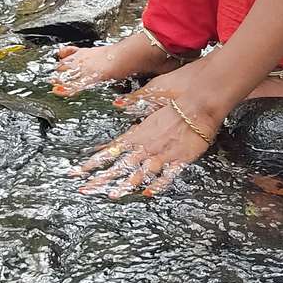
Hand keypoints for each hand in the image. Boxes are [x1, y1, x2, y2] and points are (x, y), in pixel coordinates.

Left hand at [70, 59, 230, 197]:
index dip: (94, 161)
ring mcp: (163, 152)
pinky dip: (158, 185)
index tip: (78, 170)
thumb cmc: (179, 88)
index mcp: (139, 130)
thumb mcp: (151, 91)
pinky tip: (148, 194)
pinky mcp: (182, 157)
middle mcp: (147, 144)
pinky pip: (168, 175)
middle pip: (120, 165)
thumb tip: (118, 104)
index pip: (111, 149)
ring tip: (110, 195)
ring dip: (124, 185)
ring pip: (140, 173)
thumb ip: (134, 102)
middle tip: (84, 189)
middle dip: (101, 178)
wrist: (204, 93)